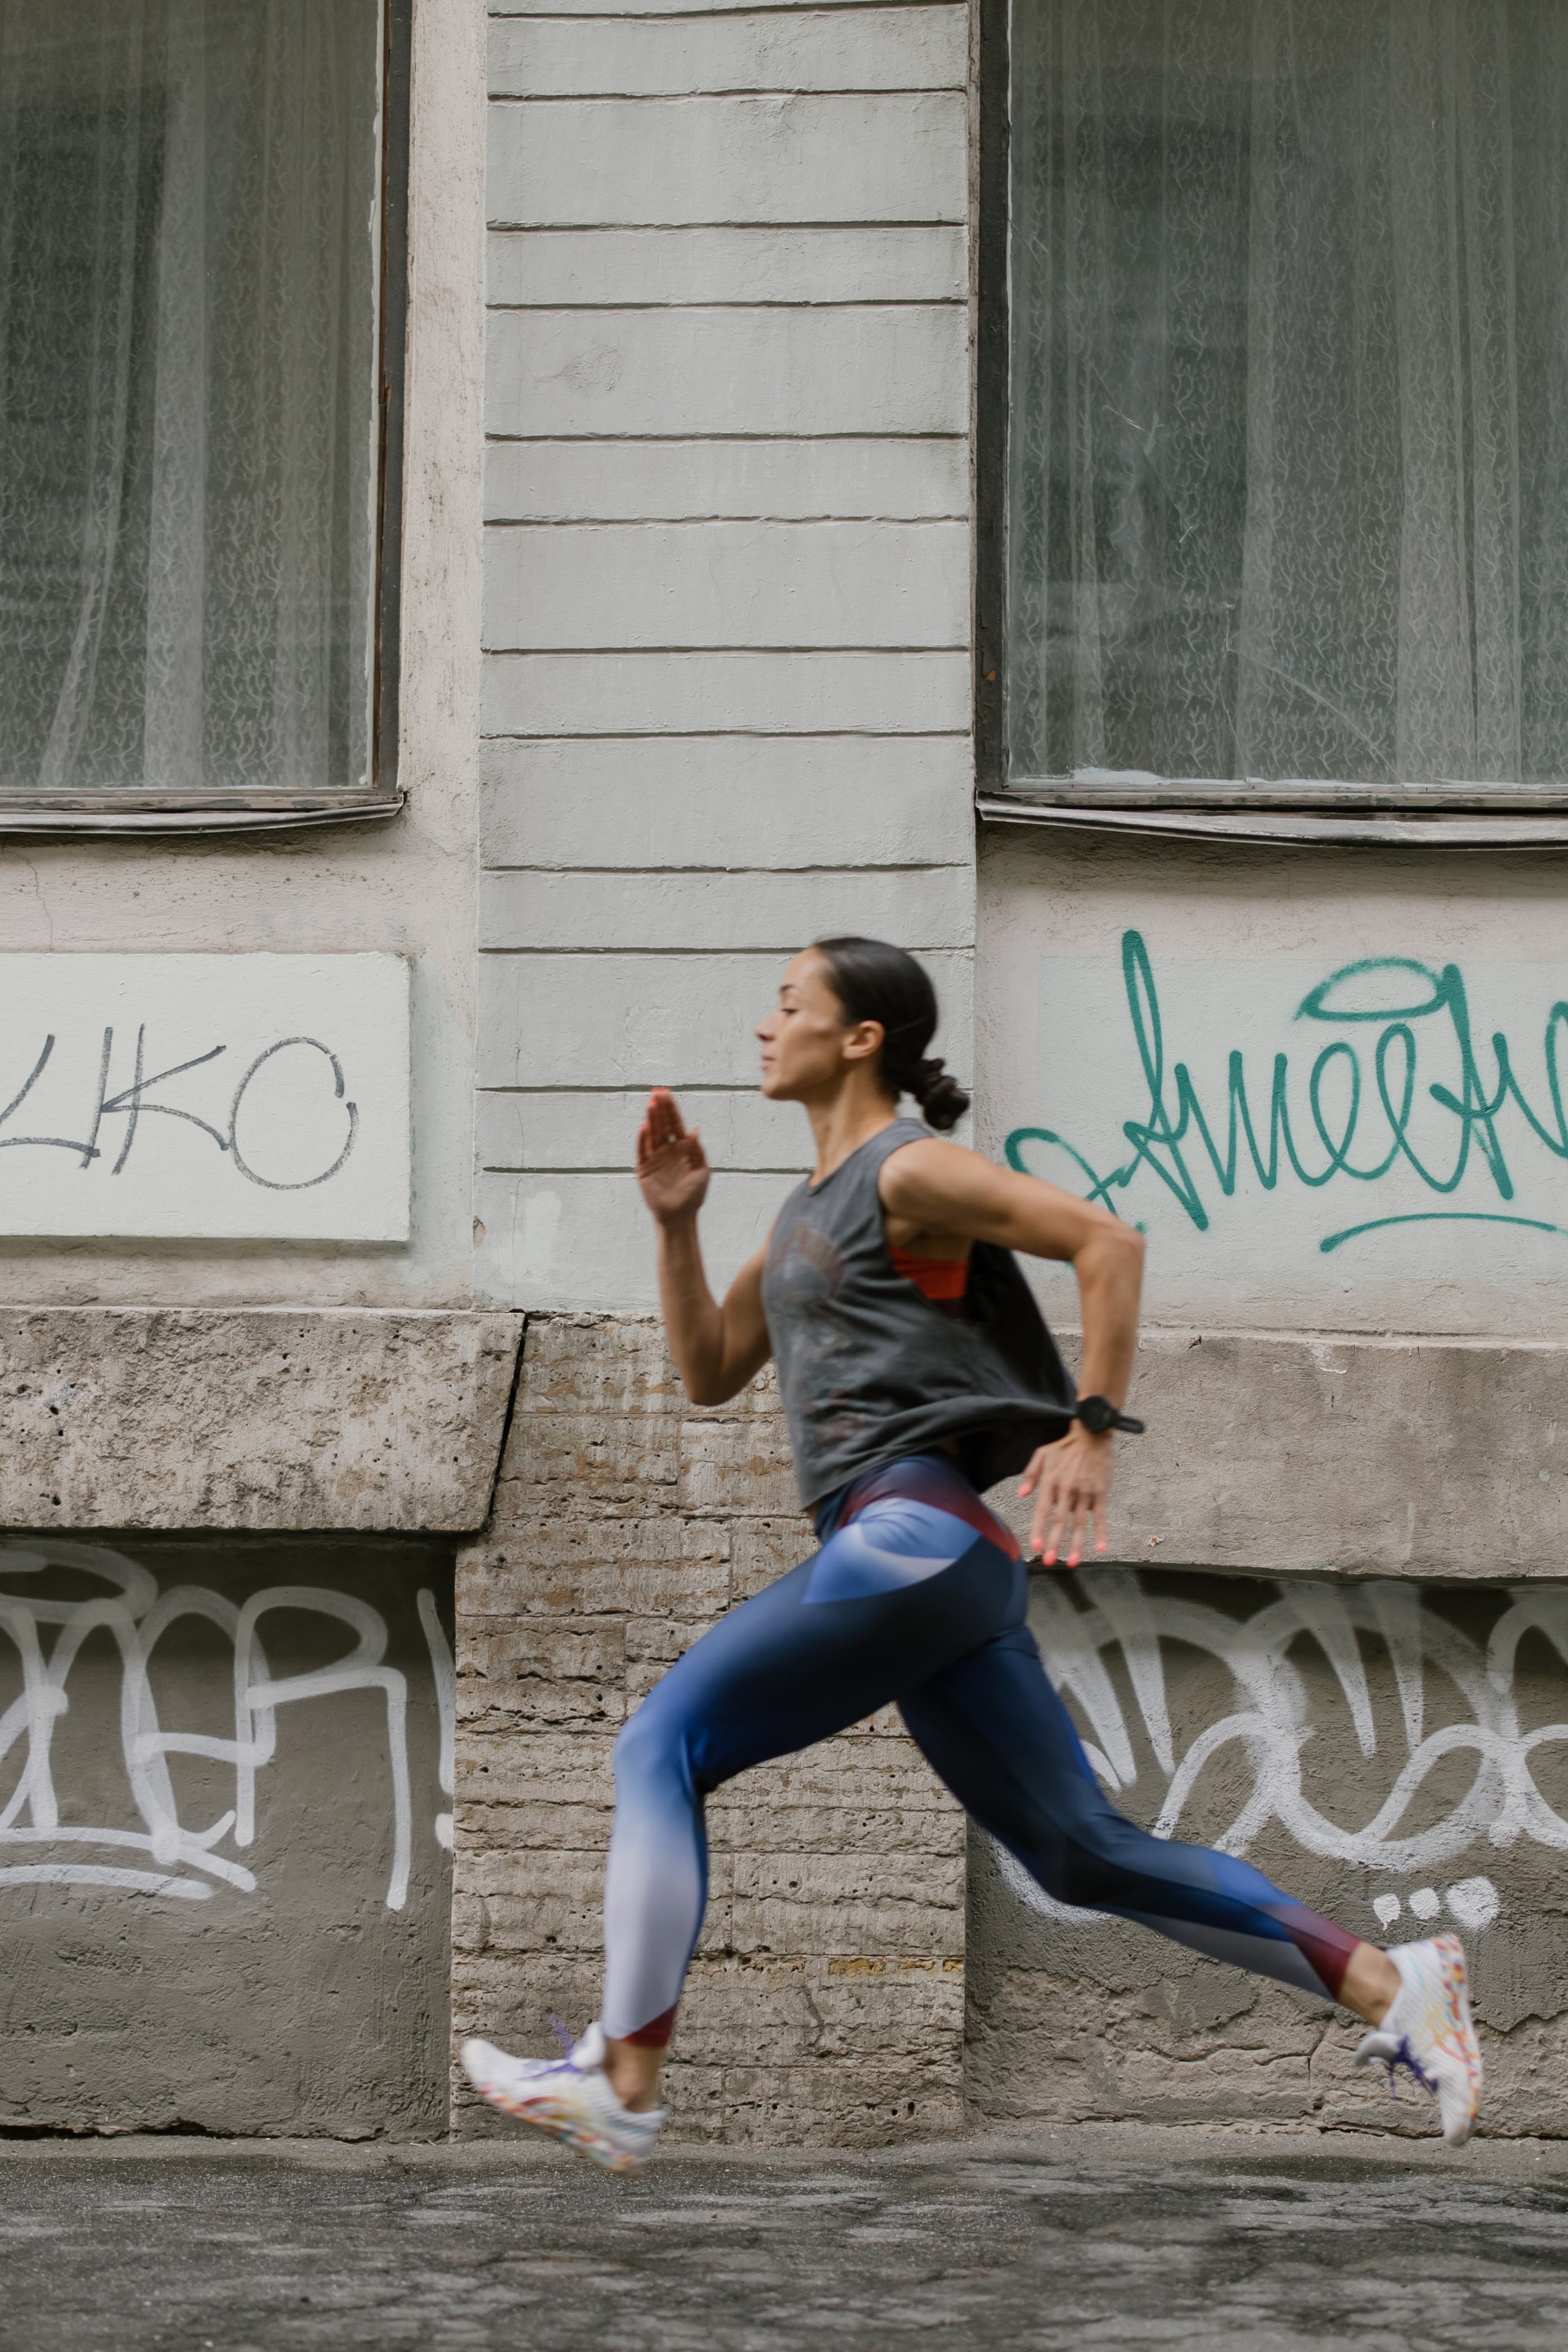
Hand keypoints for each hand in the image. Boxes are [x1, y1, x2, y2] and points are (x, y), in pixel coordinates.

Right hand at [636, 1088, 710, 1225]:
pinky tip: (644, 1126)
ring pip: (652, 1134)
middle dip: (660, 1108)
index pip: (675, 1124)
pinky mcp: (644, 1169)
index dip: (671, 1109)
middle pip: (662, 1125)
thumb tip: (695, 1130)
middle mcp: (667, 1150)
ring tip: (651, 1103)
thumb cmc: (694, 1196)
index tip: (666, 1093)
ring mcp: (655, 1158)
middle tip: (657, 1092)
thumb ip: (698, 1152)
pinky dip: (642, 1138)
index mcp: (682, 1149)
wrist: (680, 1216)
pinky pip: (642, 1150)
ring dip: (651, 1119)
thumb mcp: (702, 1172)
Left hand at [1018, 1427, 1112, 1565]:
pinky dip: (1101, 1533)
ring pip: (1079, 1523)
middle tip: (1049, 1561)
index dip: (1038, 1529)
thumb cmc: (1065, 1446)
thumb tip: (1020, 1495)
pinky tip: (1102, 1548)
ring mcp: (1085, 1492)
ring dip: (1077, 1545)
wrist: (1093, 1435)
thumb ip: (1030, 1475)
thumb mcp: (1042, 1455)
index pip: (1043, 1510)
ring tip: (1073, 1562)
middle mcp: (1067, 1489)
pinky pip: (1100, 1516)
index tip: (1036, 1546)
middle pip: (1060, 1521)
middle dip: (1054, 1543)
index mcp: (1051, 1482)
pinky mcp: (1100, 1493)